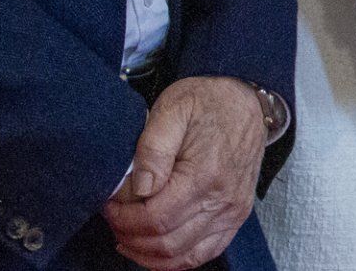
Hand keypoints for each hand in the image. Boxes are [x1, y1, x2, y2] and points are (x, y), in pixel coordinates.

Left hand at [103, 76, 268, 269]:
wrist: (247, 99)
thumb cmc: (209, 102)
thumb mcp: (173, 108)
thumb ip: (153, 147)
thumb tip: (139, 188)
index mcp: (205, 174)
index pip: (155, 219)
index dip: (124, 219)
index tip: (109, 206)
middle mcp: (223, 199)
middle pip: (166, 243)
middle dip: (131, 237)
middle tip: (114, 218)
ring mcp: (232, 211)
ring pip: (183, 256)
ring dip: (148, 253)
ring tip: (128, 234)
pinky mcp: (236, 217)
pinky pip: (203, 254)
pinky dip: (175, 259)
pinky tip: (155, 248)